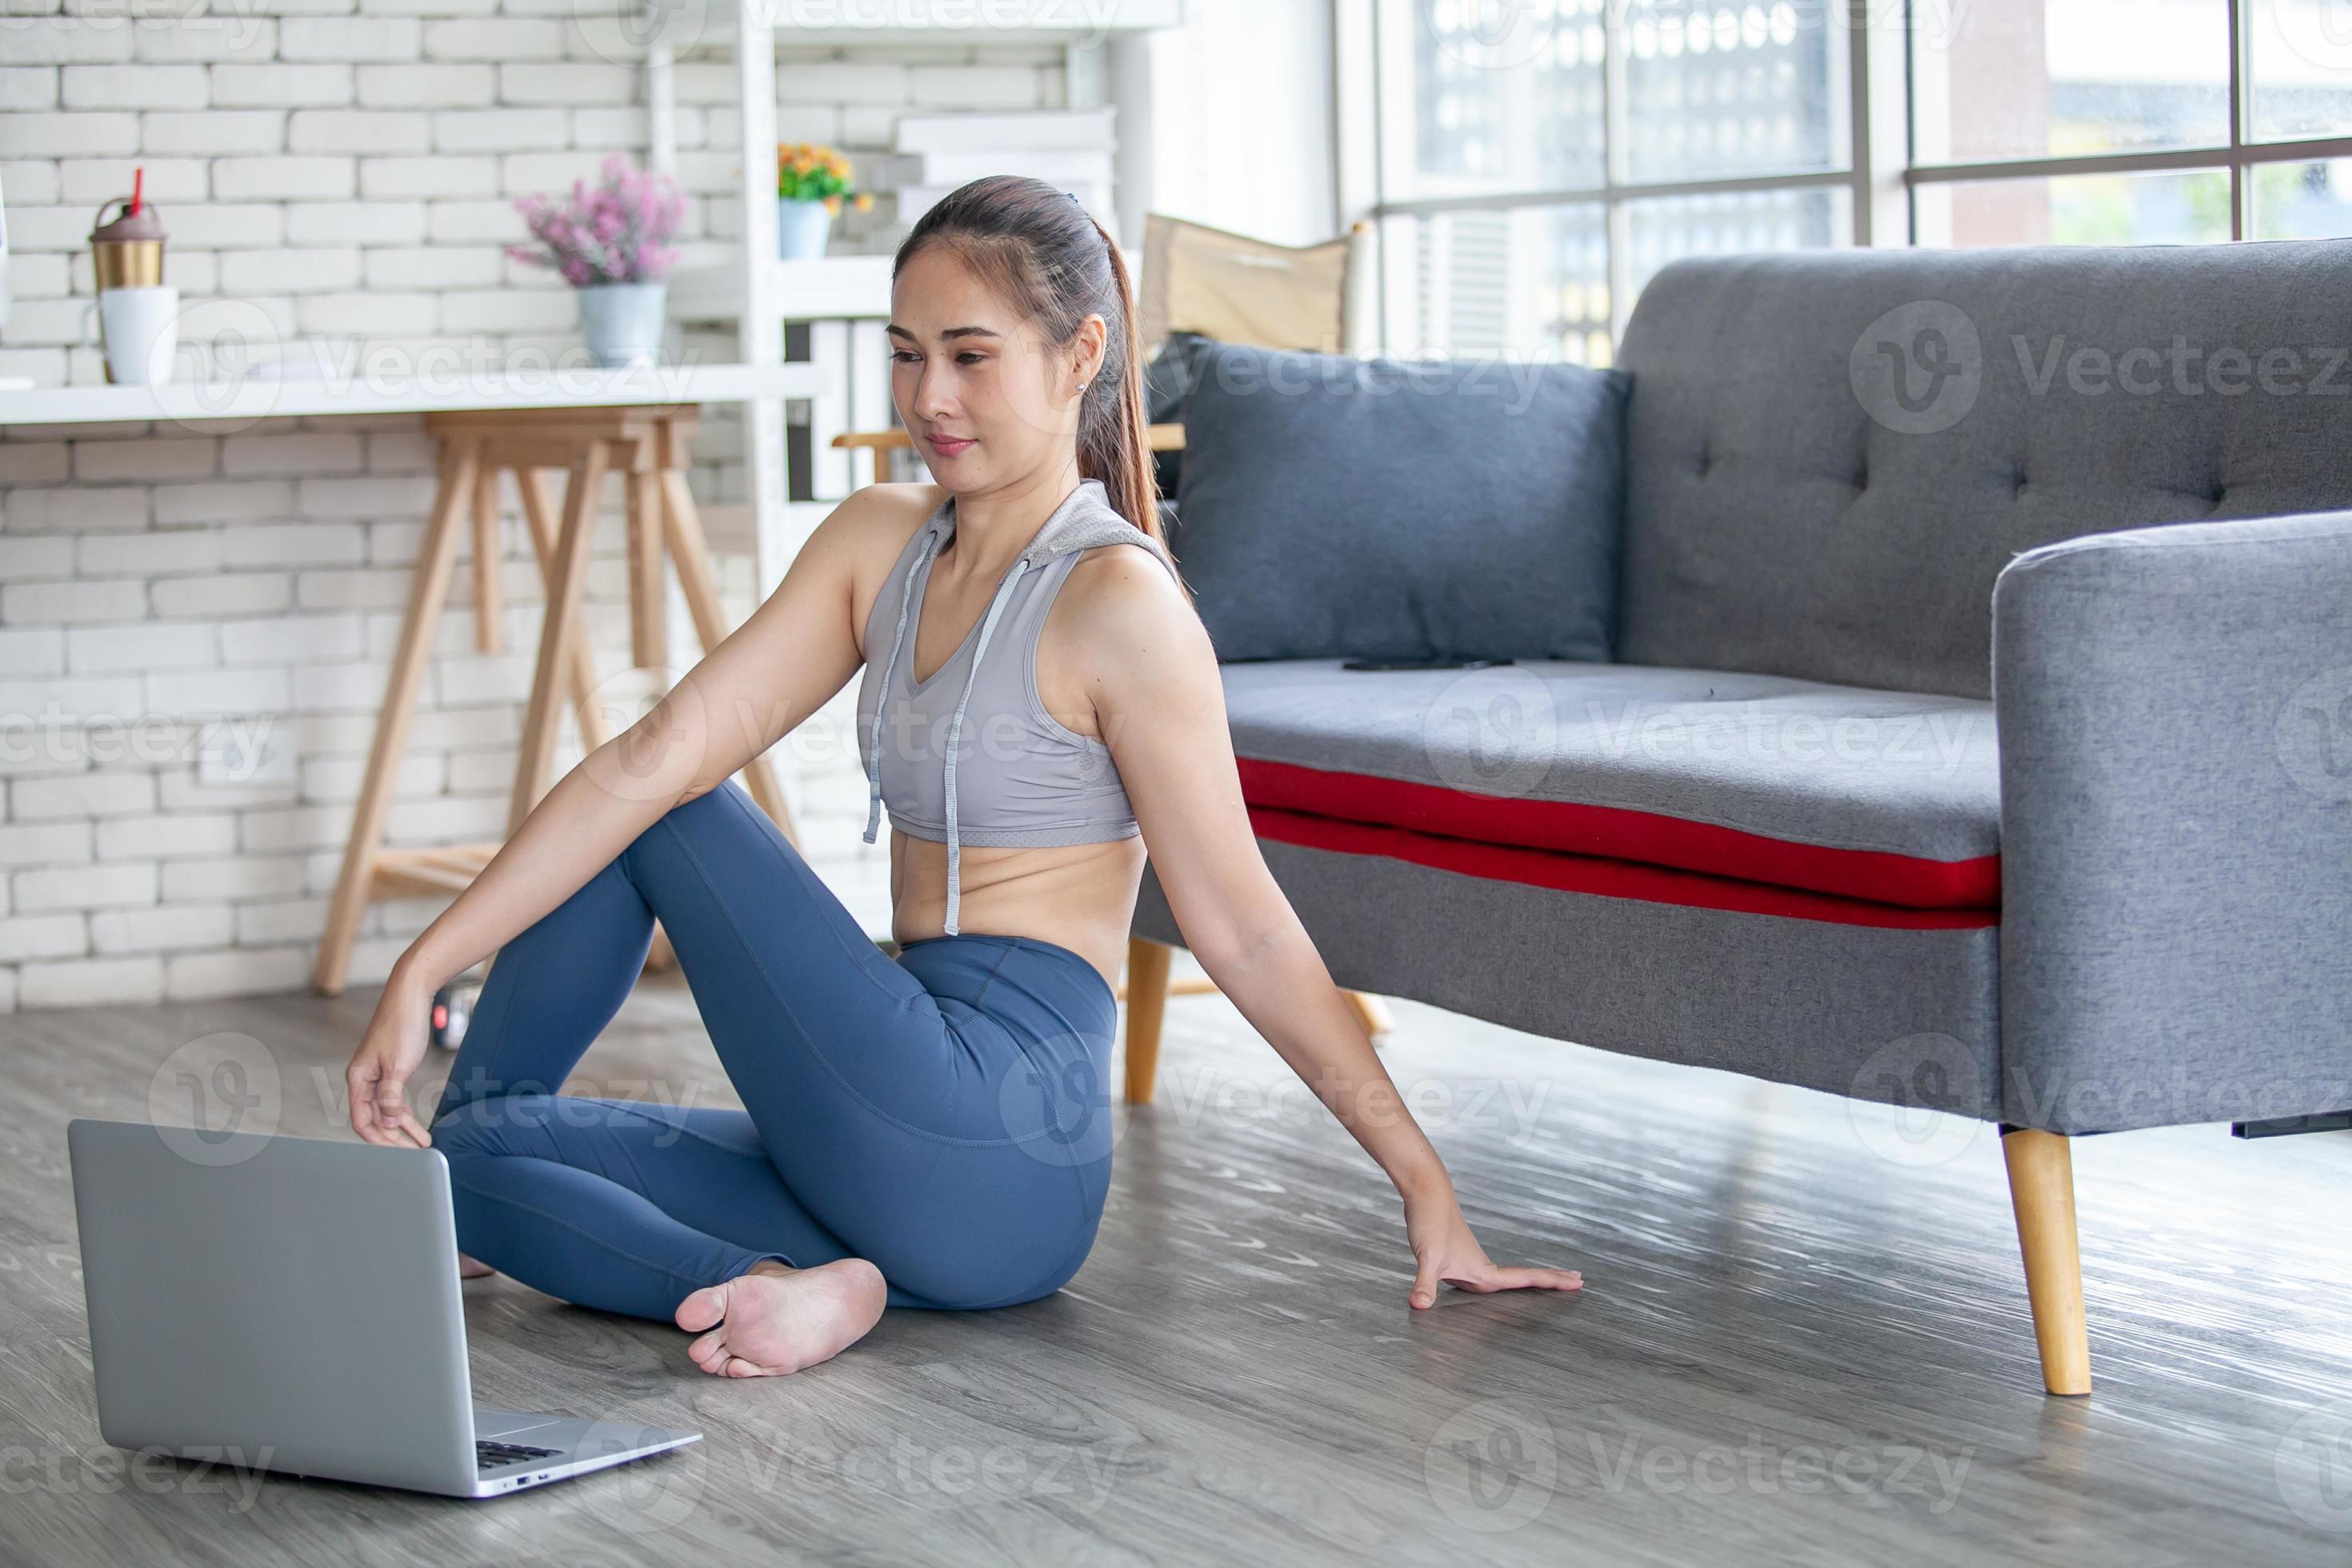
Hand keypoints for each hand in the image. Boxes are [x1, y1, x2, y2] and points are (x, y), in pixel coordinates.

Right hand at [346, 961, 437, 1148]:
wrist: (411, 994)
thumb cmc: (402, 1025)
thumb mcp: (398, 1066)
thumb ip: (389, 1097)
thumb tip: (385, 1124)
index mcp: (358, 1079)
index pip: (361, 1120)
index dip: (378, 1139)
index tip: (399, 1153)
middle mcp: (362, 1079)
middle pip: (372, 1119)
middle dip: (392, 1138)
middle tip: (414, 1153)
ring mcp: (375, 1075)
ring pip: (385, 1111)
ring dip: (402, 1128)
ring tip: (423, 1143)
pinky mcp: (389, 1069)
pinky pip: (393, 1099)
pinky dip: (404, 1113)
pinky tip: (416, 1125)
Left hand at [1403, 1189, 1581, 1308]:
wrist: (1425, 1193)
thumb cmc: (1430, 1223)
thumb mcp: (1427, 1257)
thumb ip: (1425, 1284)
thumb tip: (1418, 1307)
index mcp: (1484, 1271)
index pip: (1527, 1279)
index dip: (1553, 1281)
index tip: (1579, 1282)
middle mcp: (1482, 1266)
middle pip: (1524, 1277)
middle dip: (1551, 1280)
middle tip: (1578, 1281)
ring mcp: (1471, 1261)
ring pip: (1507, 1276)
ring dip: (1530, 1279)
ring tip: (1549, 1283)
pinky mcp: (1457, 1257)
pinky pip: (1487, 1274)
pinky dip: (1501, 1280)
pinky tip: (1491, 1284)